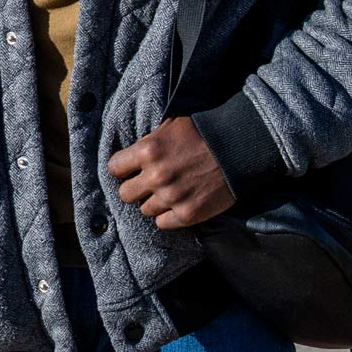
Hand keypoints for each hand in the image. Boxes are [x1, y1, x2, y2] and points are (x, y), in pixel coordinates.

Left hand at [106, 117, 234, 230]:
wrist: (237, 149)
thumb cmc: (201, 134)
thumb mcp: (168, 128)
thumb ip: (147, 144)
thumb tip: (129, 158)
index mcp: (147, 151)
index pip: (114, 168)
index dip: (122, 169)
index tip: (129, 170)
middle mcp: (156, 176)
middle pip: (125, 194)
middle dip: (135, 188)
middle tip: (148, 184)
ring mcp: (171, 197)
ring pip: (144, 210)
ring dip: (154, 202)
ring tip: (169, 192)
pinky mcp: (187, 214)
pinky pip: (162, 223)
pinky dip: (168, 215)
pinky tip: (178, 203)